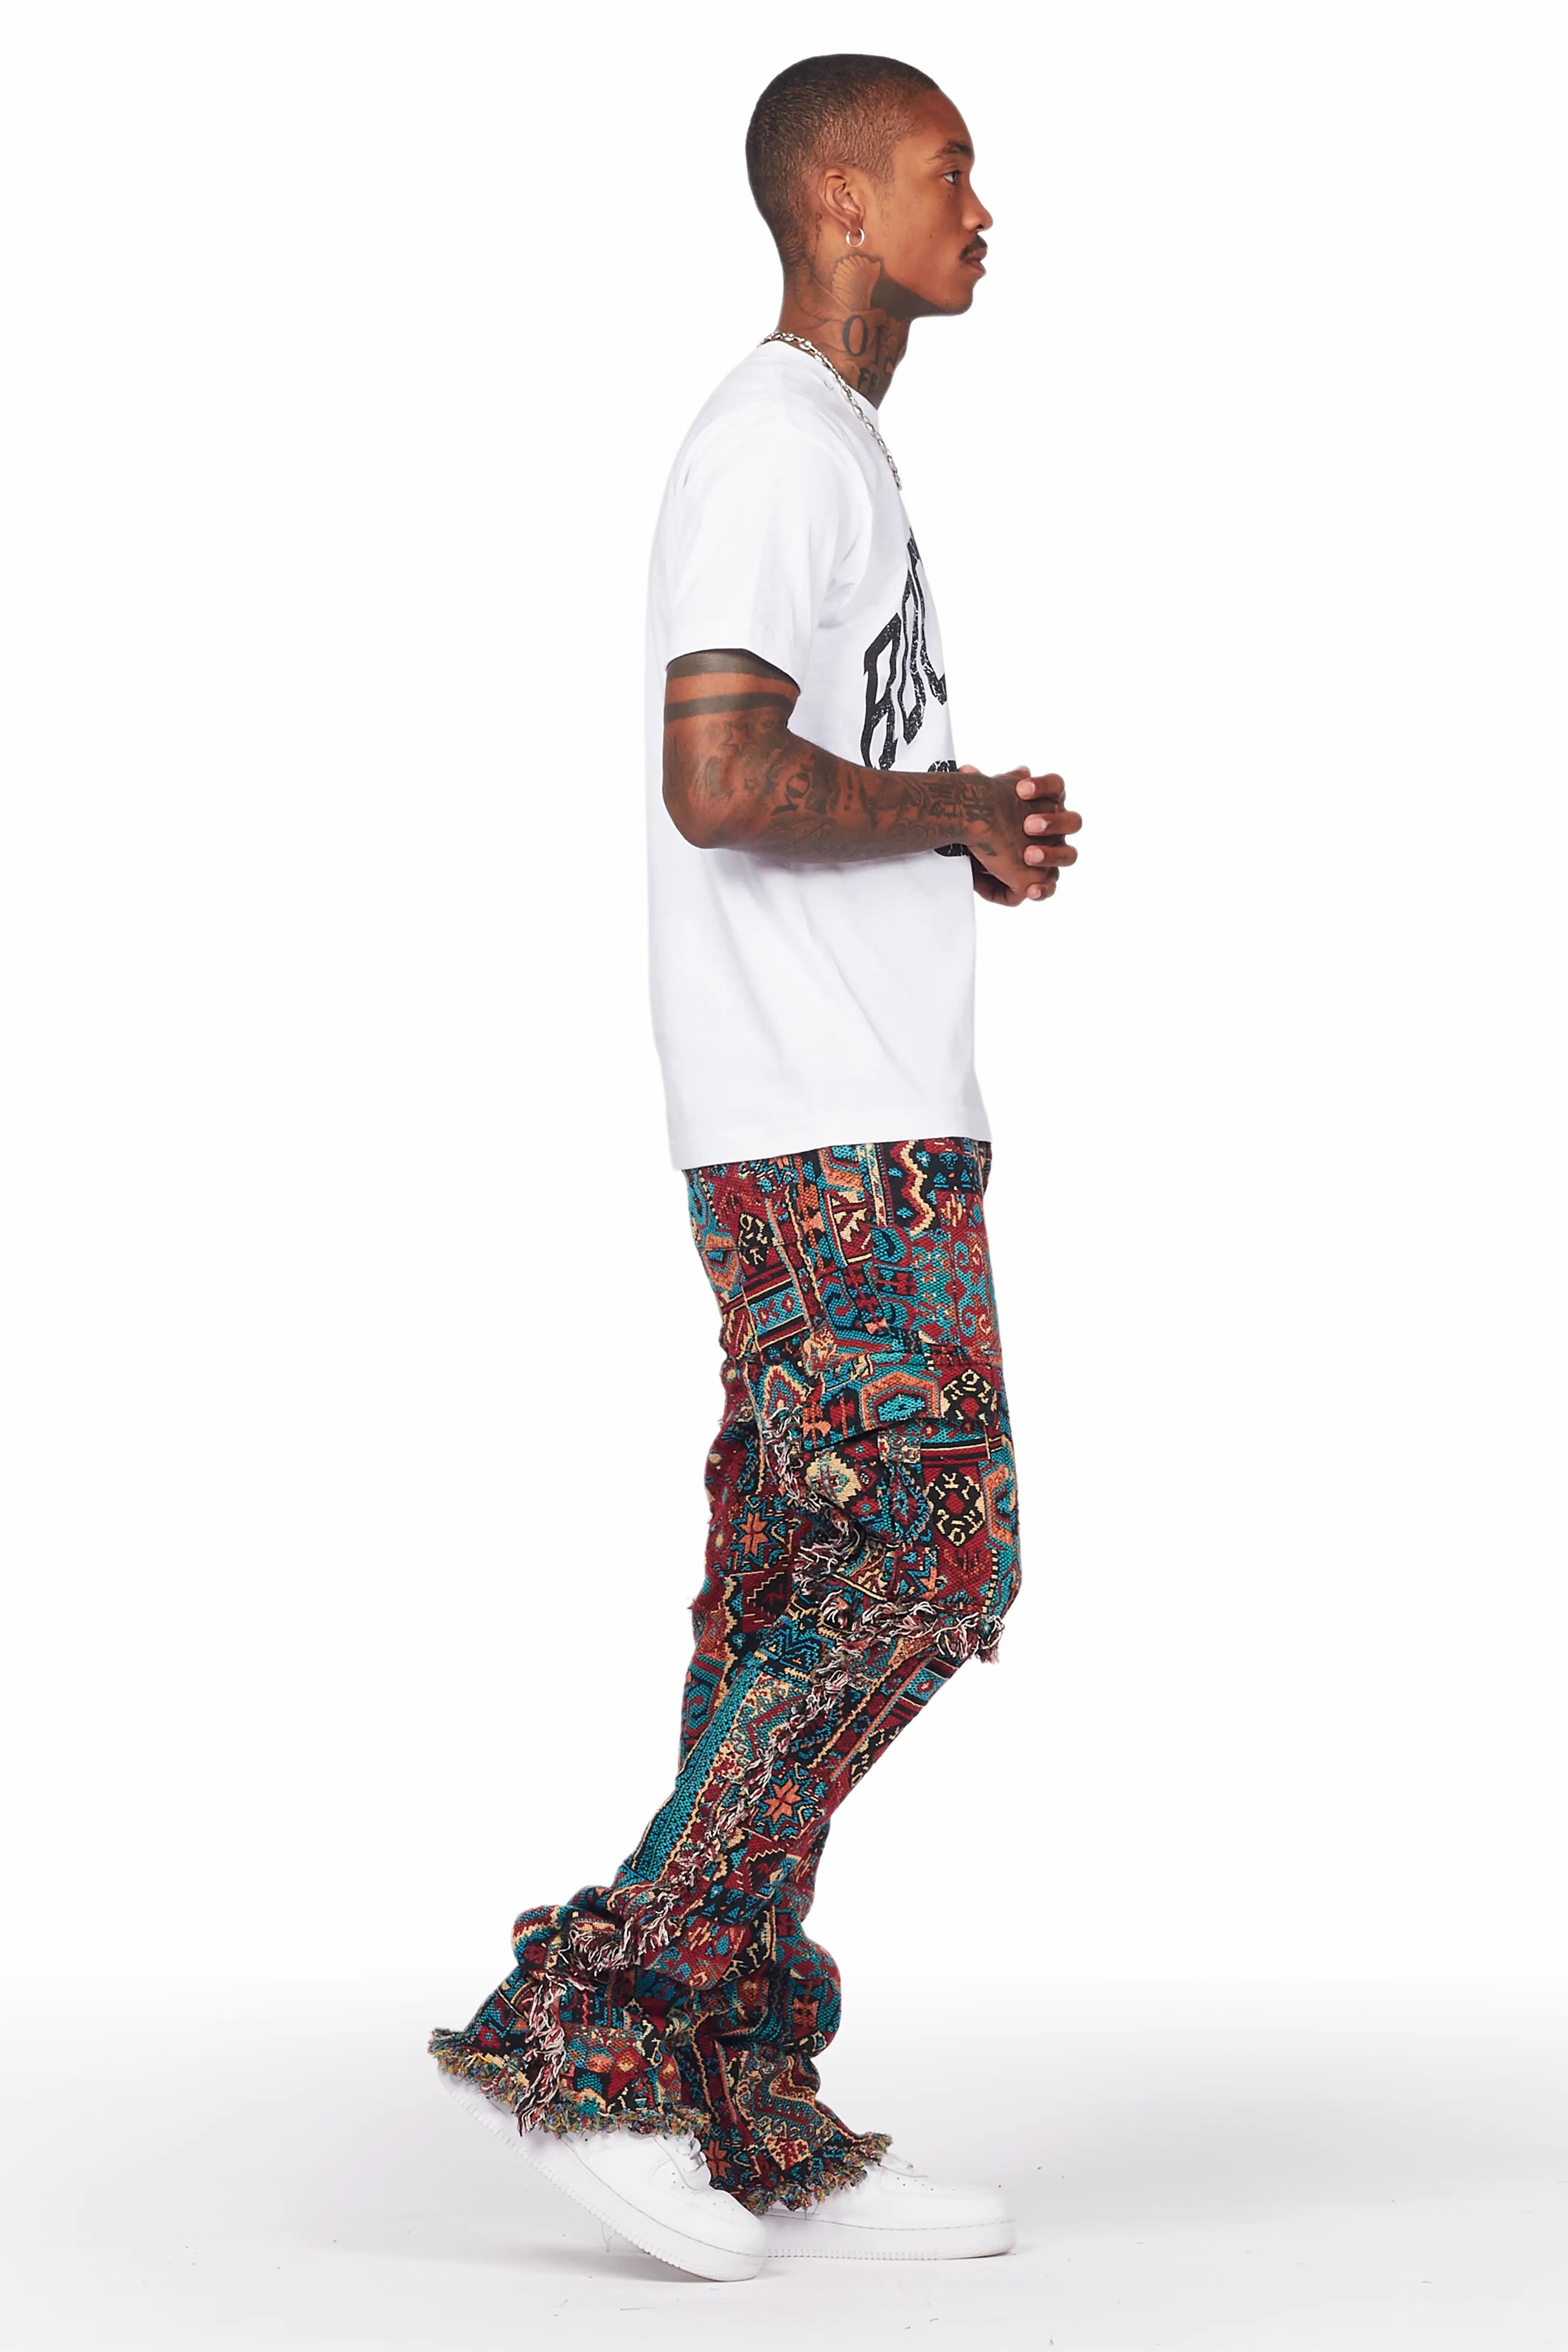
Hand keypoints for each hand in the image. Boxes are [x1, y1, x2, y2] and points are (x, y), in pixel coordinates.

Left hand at [959, 766, 1080, 905]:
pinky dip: (1042, 888)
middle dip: (1052, 822)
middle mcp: (1055, 829)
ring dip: (1050, 854)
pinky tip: (1031, 889)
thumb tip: (967, 771)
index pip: (1056, 787)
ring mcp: (1053, 854)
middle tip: (1028, 825)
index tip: (1020, 789)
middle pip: (1072, 821)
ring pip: (1068, 855)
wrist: (973, 848)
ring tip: (1029, 855)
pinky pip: (1049, 887)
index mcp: (1045, 802)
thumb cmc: (984, 821)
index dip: (1043, 787)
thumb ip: (978, 787)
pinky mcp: (1042, 880)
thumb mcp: (981, 803)